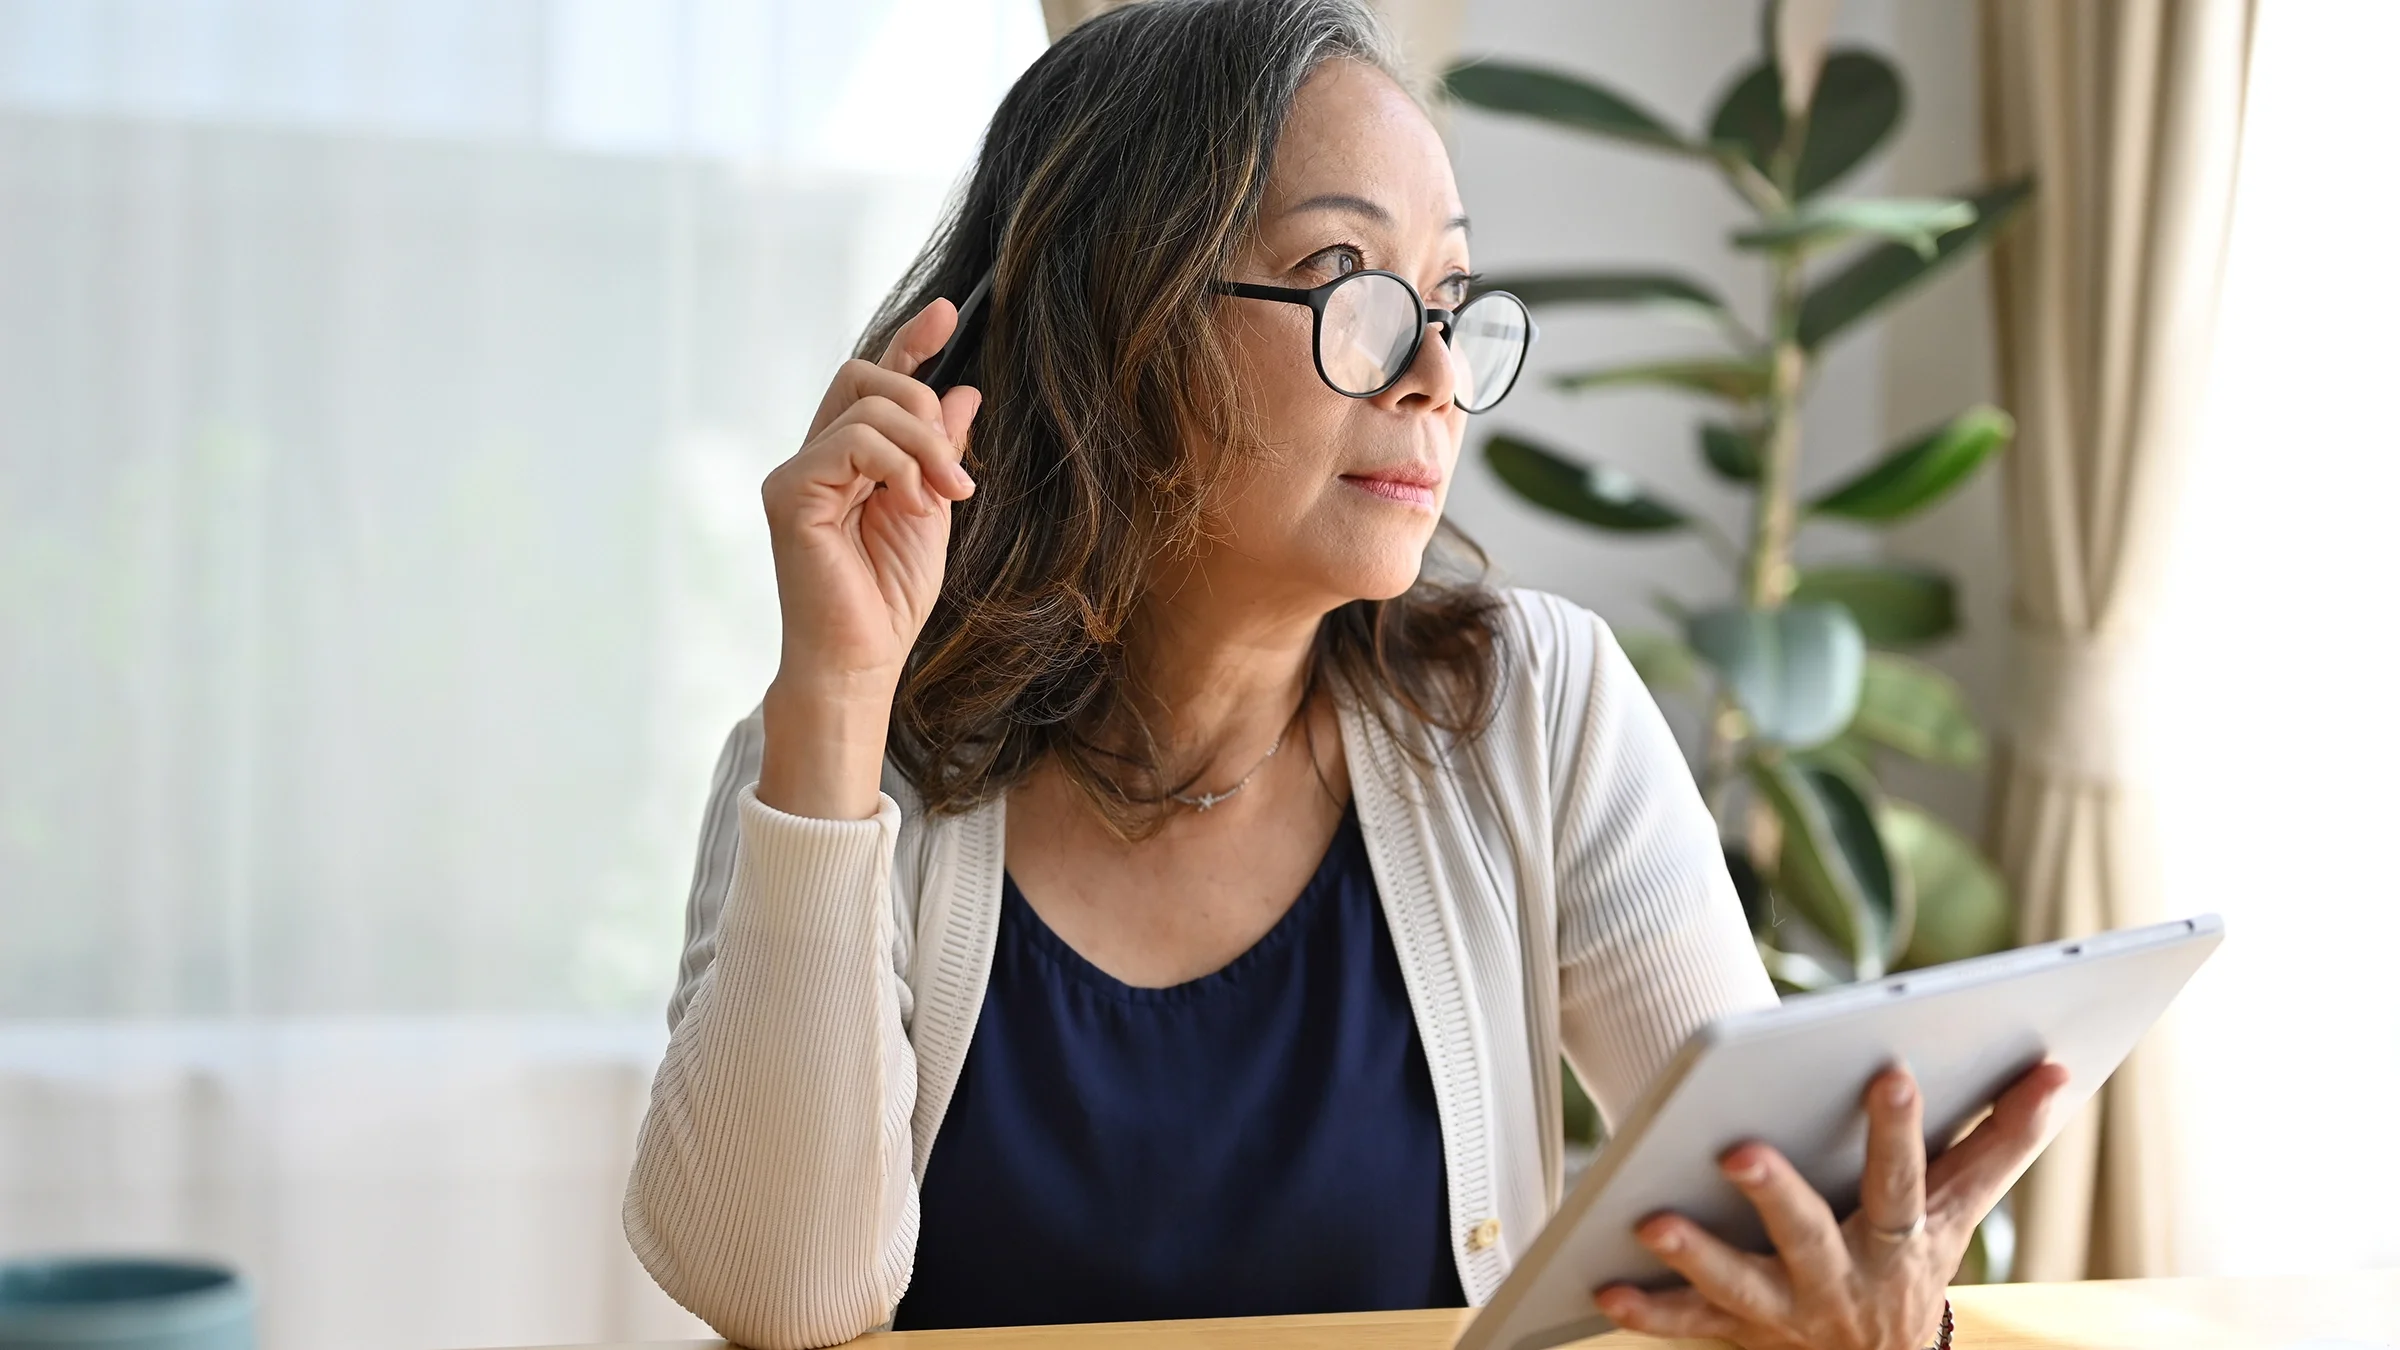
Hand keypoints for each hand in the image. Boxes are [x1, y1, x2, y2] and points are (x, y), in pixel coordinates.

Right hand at [755, 299, 981, 817]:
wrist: (863, 661)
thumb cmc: (888, 600)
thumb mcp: (932, 509)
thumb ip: (940, 452)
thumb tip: (964, 391)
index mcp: (846, 460)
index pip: (871, 382)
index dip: (908, 343)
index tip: (947, 313)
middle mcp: (813, 457)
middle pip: (865, 376)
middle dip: (923, 406)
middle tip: (958, 473)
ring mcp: (796, 473)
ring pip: (867, 407)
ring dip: (924, 445)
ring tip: (946, 497)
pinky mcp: (790, 494)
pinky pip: (852, 443)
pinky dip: (899, 466)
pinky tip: (916, 505)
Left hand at [1595, 1061, 2071, 1349]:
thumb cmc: (1913, 1264)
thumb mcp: (1959, 1212)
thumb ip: (2000, 1140)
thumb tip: (2057, 1069)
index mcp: (1897, 1241)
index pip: (1904, 1179)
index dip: (1901, 1130)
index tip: (1890, 1069)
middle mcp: (1842, 1280)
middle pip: (1810, 1234)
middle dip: (1777, 1194)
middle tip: (1738, 1150)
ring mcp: (1788, 1313)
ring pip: (1741, 1284)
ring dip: (1697, 1255)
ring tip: (1652, 1220)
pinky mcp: (1740, 1335)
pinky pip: (1691, 1327)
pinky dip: (1650, 1309)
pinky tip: (1606, 1283)